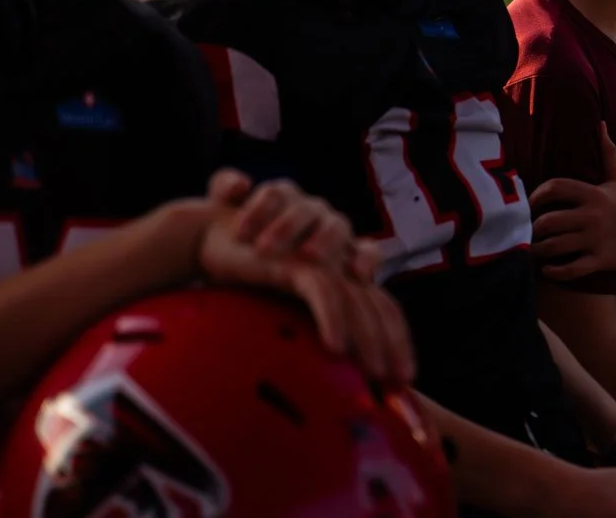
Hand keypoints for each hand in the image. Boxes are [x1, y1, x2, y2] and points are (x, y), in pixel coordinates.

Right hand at [194, 185, 414, 387]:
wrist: (210, 236)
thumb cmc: (250, 274)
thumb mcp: (284, 304)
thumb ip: (306, 328)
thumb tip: (321, 381)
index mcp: (344, 270)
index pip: (382, 305)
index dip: (397, 339)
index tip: (405, 378)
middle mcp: (340, 259)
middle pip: (377, 302)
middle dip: (390, 342)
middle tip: (399, 380)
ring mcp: (321, 255)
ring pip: (355, 297)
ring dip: (366, 336)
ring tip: (372, 371)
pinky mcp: (297, 256)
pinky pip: (322, 288)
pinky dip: (332, 318)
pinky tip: (336, 347)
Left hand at [529, 123, 615, 279]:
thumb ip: (607, 152)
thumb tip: (601, 124)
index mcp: (592, 193)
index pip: (555, 188)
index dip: (536, 195)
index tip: (529, 204)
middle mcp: (591, 216)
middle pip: (549, 222)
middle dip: (532, 229)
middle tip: (525, 232)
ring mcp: (595, 239)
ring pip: (556, 247)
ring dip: (539, 250)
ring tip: (532, 251)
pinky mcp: (600, 260)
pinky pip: (571, 269)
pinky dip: (555, 272)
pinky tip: (547, 270)